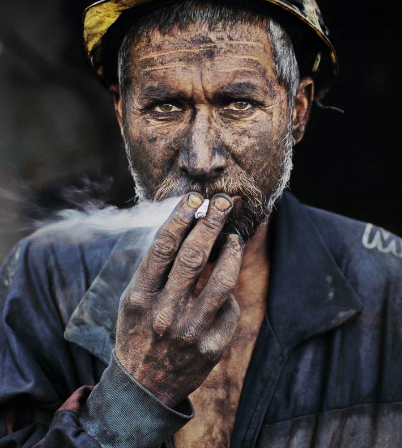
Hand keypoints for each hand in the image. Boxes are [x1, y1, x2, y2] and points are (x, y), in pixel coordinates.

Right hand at [115, 192, 243, 406]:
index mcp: (140, 296)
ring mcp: (190, 333)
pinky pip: (230, 309)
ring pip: (222, 280)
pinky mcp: (212, 349)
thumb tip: (186, 224)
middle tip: (224, 201)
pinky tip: (223, 288)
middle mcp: (164, 313)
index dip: (181, 217)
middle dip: (212, 222)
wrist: (143, 387)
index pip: (163, 247)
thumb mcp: (135, 298)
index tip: (196, 198)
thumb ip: (156, 267)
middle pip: (194, 256)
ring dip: (231, 251)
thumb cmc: (139, 331)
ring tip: (232, 237)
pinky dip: (229, 295)